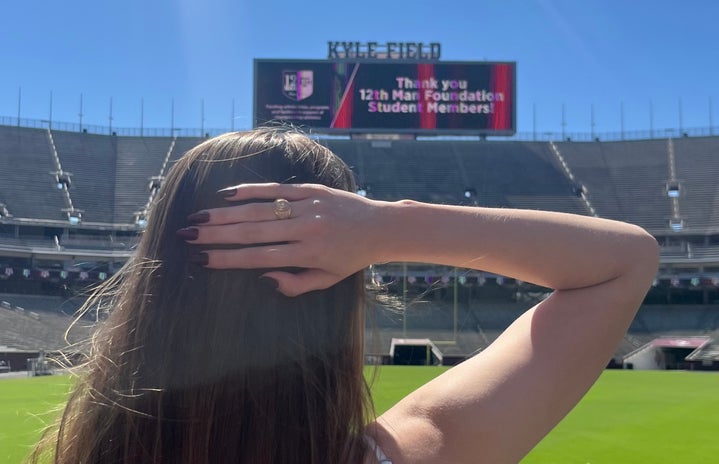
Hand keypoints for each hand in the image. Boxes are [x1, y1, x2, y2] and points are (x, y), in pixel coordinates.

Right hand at [183, 183, 382, 295]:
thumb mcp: (327, 280)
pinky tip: (226, 194)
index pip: (257, 258)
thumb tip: (262, 278)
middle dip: (215, 235)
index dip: (226, 259)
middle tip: (186, 236)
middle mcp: (304, 229)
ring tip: (198, 218)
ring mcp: (307, 207)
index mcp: (307, 254)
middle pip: (251, 232)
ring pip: (259, 210)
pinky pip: (276, 189)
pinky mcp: (311, 189)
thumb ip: (295, 284)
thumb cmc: (351, 258)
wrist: (381, 227)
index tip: (200, 259)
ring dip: (225, 213)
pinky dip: (250, 191)